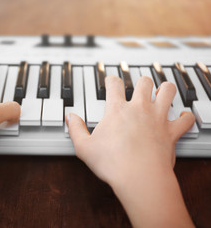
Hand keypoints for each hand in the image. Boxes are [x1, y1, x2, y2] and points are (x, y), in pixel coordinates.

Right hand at [67, 76, 194, 226]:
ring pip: (167, 91)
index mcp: (117, 110)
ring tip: (162, 91)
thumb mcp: (84, 147)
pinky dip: (185, 117)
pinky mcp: (171, 131)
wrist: (139, 177)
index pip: (114, 84)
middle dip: (141, 82)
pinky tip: (183, 117)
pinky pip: (185, 119)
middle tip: (139, 86)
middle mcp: (139, 109)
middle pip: (144, 82)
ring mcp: (157, 118)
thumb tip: (70, 117)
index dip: (111, 80)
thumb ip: (76, 129)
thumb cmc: (112, 163)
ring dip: (165, 89)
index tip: (111, 81)